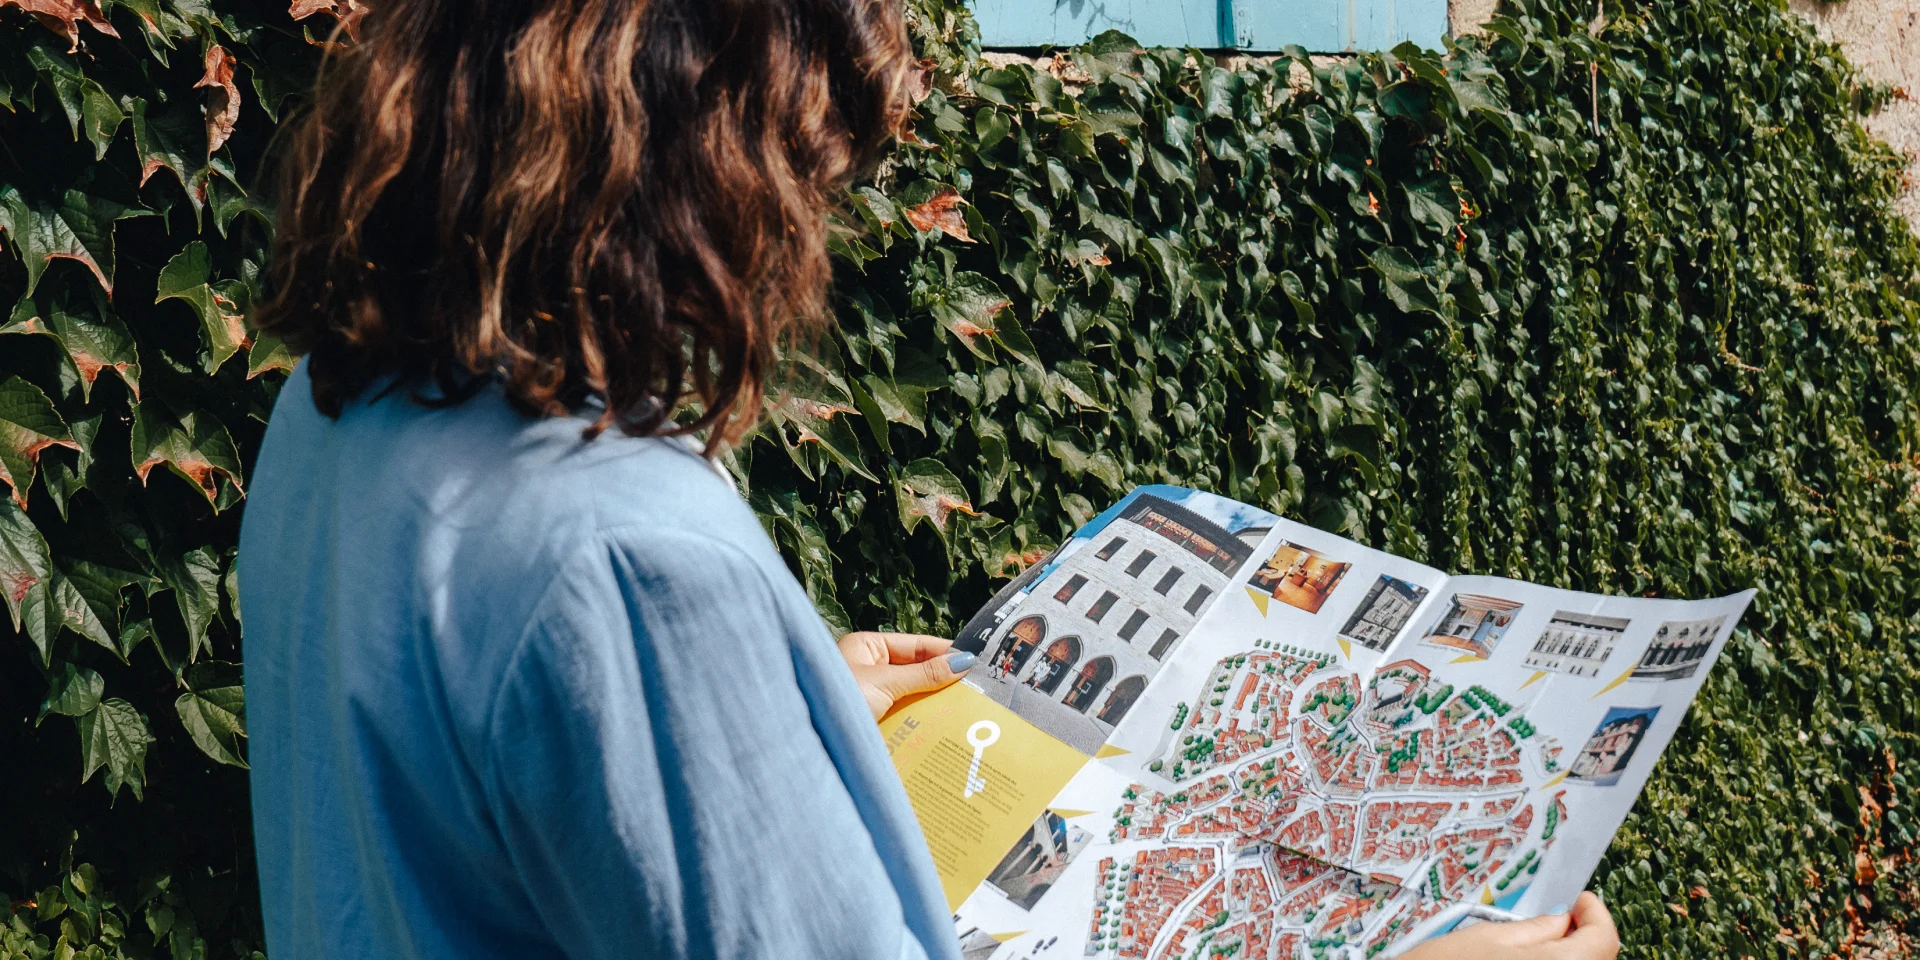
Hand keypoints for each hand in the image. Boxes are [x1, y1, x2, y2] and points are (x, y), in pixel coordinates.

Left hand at [838, 631, 976, 718]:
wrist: (810, 744)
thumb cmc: (839, 700)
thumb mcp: (885, 683)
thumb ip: (924, 674)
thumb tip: (964, 662)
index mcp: (866, 648)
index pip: (915, 645)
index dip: (945, 652)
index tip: (975, 661)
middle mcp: (867, 670)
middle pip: (915, 672)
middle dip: (942, 682)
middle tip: (977, 689)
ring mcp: (869, 698)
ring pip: (911, 698)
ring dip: (933, 706)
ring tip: (968, 711)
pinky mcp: (872, 723)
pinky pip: (903, 719)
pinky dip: (920, 724)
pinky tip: (943, 731)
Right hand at [1400, 893, 1618, 959]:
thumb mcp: (1484, 937)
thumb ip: (1534, 928)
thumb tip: (1561, 920)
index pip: (1604, 939)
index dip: (1595, 913)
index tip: (1579, 900)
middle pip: (1597, 958)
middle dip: (1583, 936)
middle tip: (1559, 918)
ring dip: (1568, 955)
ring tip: (1537, 944)